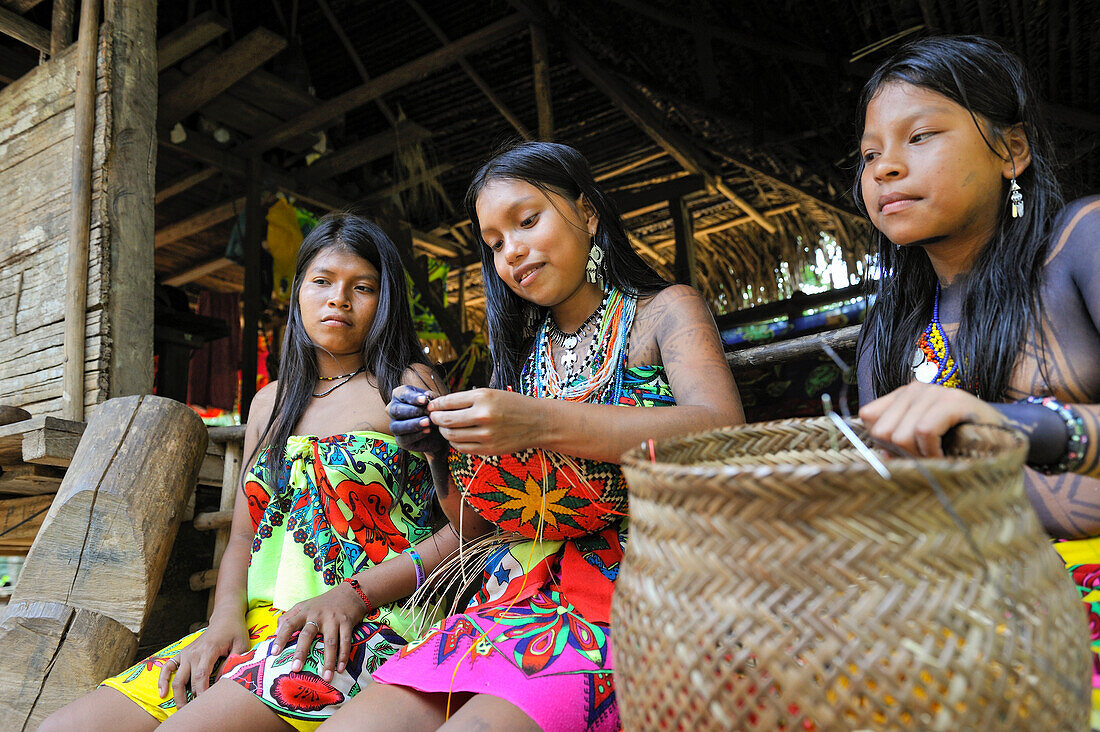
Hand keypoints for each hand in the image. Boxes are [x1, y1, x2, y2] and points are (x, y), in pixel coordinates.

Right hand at [158, 612, 248, 708]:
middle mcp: (194, 652)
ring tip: (181, 709)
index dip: (202, 692)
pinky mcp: (182, 653)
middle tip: (193, 712)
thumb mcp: (241, 645)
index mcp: (209, 649)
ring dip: (177, 694)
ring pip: (176, 678)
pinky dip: (162, 680)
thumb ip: (234, 662)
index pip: (201, 675)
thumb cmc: (235, 632)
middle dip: (188, 698)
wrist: (225, 618)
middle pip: (187, 680)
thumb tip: (223, 681)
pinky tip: (162, 693)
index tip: (205, 705)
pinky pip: (167, 667)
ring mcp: (186, 653)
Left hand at [269, 582, 368, 682]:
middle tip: (296, 668)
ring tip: (326, 678)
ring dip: (328, 661)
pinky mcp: (347, 622)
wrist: (350, 592)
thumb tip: (275, 633)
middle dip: (301, 652)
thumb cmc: (323, 603)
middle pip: (307, 635)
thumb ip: (288, 616)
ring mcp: (333, 619)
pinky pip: (345, 641)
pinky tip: (340, 668)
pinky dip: (343, 656)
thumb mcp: (304, 605)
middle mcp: (317, 615)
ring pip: (330, 642)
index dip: (281, 638)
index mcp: (304, 612)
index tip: (274, 652)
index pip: (289, 624)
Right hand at [388, 385, 447, 454]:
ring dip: (413, 424)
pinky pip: (403, 439)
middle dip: (413, 411)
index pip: (402, 394)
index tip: (425, 400)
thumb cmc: (435, 411)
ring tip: (428, 423)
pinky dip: (416, 435)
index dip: (413, 397)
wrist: (440, 432)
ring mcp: (395, 426)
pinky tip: (427, 431)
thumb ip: (432, 398)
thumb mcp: (435, 402)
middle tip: (428, 412)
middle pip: (396, 410)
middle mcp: (393, 409)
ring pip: (397, 426)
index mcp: (400, 395)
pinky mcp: (400, 440)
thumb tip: (427, 396)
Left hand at [428, 388, 540, 454]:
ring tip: (445, 427)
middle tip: (433, 417)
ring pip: (452, 436)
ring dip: (444, 431)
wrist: (537, 422)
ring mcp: (486, 435)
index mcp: (483, 397)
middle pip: (446, 420)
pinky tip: (457, 436)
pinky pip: (462, 448)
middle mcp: (483, 415)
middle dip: (435, 419)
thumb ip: (467, 399)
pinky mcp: (489, 449)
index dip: (436, 405)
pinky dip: (455, 442)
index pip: (448, 402)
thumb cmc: (512, 405)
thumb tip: (440, 405)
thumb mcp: (491, 393)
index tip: (431, 406)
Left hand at [859, 381, 1005, 456]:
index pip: (868, 417)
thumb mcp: (921, 444)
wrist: (1004, 436)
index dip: (881, 442)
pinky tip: (943, 455)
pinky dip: (931, 452)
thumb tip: (878, 456)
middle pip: (881, 430)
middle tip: (924, 458)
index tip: (903, 453)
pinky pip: (924, 432)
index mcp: (902, 396)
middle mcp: (915, 389)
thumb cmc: (959, 442)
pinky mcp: (953, 401)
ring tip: (936, 456)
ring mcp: (934, 392)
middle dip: (900, 453)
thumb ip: (897, 446)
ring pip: (900, 434)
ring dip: (918, 456)